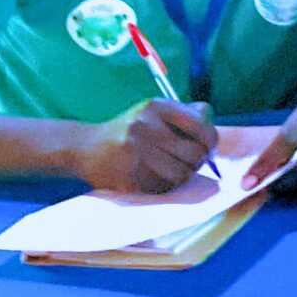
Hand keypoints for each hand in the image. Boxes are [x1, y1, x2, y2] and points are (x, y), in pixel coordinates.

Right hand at [71, 99, 215, 193]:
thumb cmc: (130, 131)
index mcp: (155, 108)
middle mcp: (144, 127)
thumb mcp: (154, 112)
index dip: (210, 141)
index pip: (201, 125)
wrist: (85, 148)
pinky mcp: (128, 177)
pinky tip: (154, 177)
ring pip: (181, 175)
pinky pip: (164, 188)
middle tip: (188, 162)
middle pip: (194, 154)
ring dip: (181, 176)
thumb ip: (186, 114)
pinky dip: (165, 186)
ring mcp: (135, 153)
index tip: (206, 147)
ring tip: (170, 170)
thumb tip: (211, 122)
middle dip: (197, 161)